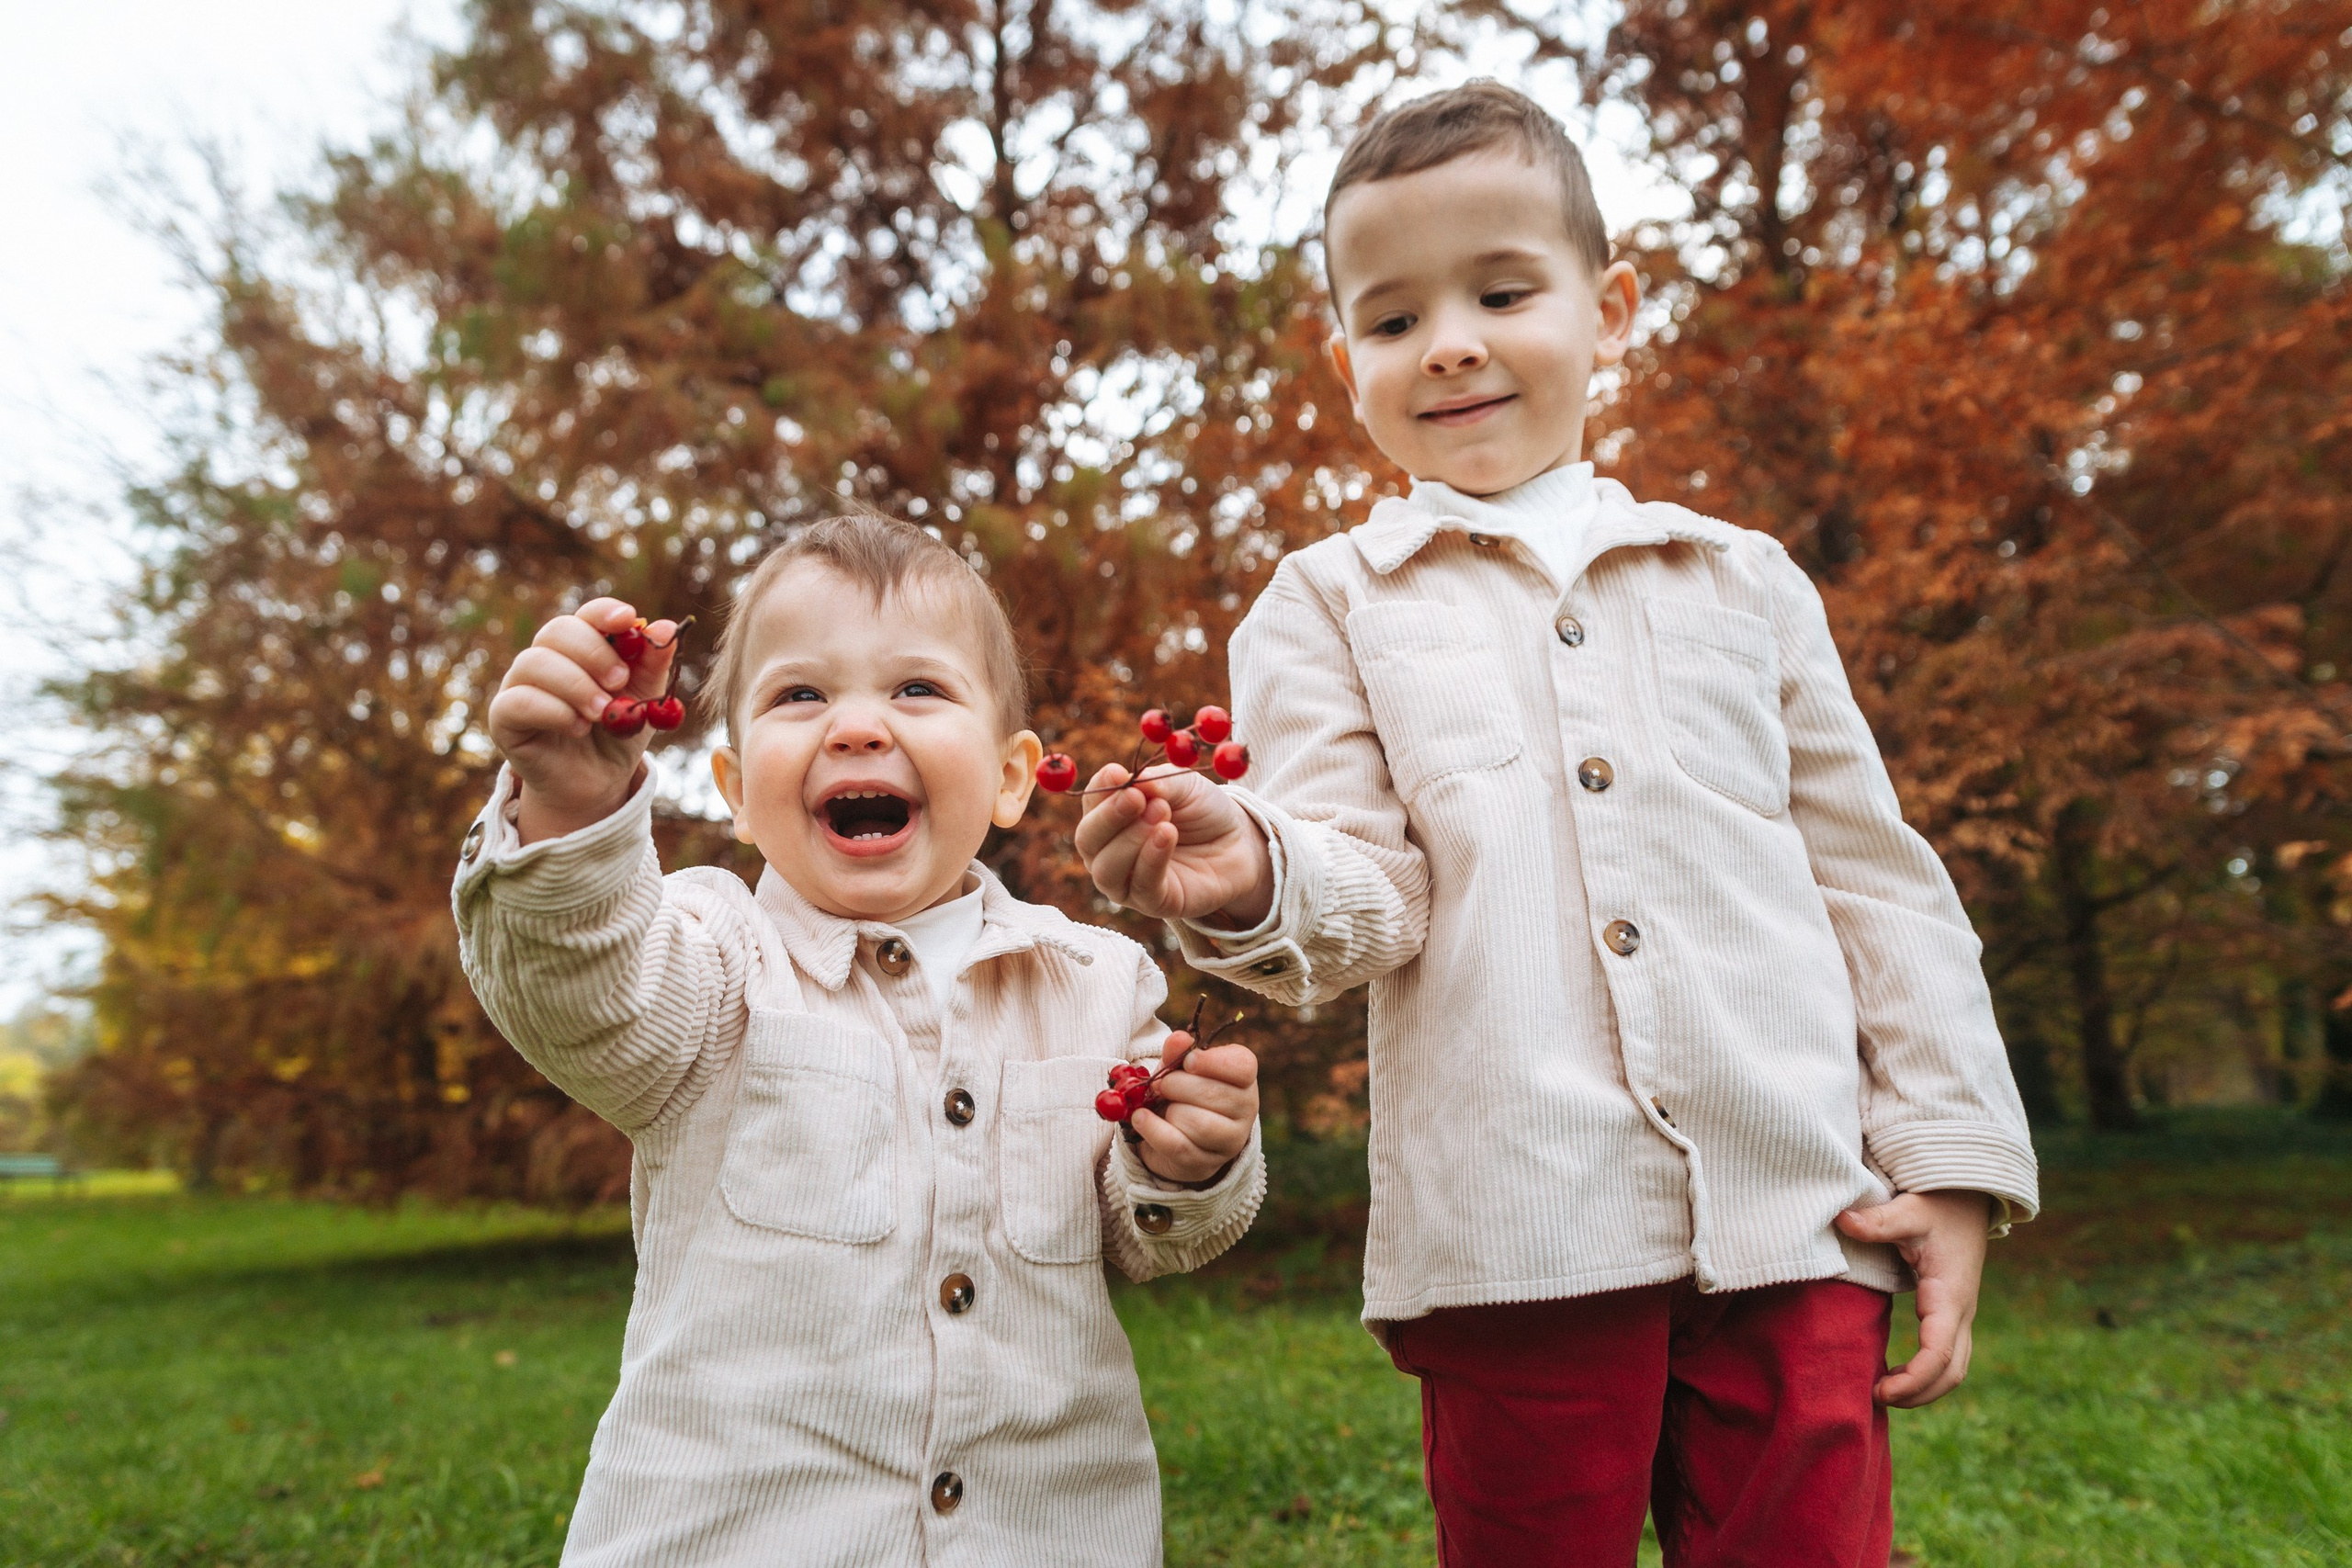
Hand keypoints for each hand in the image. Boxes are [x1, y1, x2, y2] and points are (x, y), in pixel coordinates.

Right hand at [487, 597, 680, 842]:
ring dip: (575, 685)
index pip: (587, 615)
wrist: (598, 781)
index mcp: (582, 646)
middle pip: (558, 631)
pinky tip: (578, 727)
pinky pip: (518, 701)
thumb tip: (667, 626)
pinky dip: (553, 710)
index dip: (604, 613)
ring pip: (534, 663)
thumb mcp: (646, 699)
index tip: (628, 619)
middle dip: (593, 652)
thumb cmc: (618, 733)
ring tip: (602, 712)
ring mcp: (520, 684)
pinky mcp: (503, 717)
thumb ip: (654, 664)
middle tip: (619, 681)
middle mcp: (546, 658)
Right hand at [1074, 762, 1275, 925]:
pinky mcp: (1153, 903)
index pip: (1091, 804)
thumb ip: (1158, 782)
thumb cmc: (1204, 811)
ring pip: (1106, 869)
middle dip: (1110, 817)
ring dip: (1131, 840)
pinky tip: (1167, 835)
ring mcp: (1127, 881)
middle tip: (1136, 798)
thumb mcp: (1184, 786)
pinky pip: (1141, 886)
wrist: (1239, 844)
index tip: (1117, 773)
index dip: (1101, 788)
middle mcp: (1109, 852)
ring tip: (1162, 815)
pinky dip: (1151, 859)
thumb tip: (1134, 782)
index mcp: (1110, 818)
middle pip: (1088, 840)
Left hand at [1129, 1035, 1257, 1185]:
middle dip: (1177, 1086)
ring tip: (1160, 1105)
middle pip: (1213, 1094)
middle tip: (1162, 1085)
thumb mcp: (1178, 1069)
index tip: (1189, 1061)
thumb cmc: (1182, 1093)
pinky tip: (1141, 1118)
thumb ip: (1177, 1052)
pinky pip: (1178, 1146)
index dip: (1213, 1062)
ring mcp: (1230, 1140)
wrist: (1175, 1137)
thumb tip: (1178, 1039)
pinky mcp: (1206, 1164)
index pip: (1242, 1066)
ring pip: (1198, 1123)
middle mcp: (1246, 1109)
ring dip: (1170, 1111)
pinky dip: (1153, 1129)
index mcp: (1244, 1078)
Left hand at [1835, 1190, 1992, 1407]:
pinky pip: (1947, 1357)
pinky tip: (1894, 1375)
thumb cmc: (1937, 1205)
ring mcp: (1961, 1315)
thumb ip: (1878, 1220)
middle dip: (1918, 1394)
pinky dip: (1926, 1375)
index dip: (1913, 1379)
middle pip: (1952, 1373)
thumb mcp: (1909, 1209)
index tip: (1879, 1390)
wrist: (1967, 1198)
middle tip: (1874, 1397)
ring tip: (1881, 1392)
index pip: (1938, 1352)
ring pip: (1954, 1369)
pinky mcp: (1953, 1314)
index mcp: (1950, 1295)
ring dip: (1924, 1389)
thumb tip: (1843, 1220)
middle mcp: (1962, 1312)